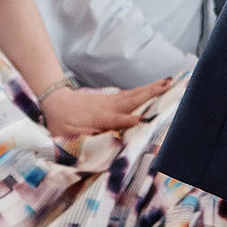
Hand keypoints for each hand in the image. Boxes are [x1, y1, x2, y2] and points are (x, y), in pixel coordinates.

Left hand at [42, 76, 169, 137]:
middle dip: (150, 94)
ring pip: (134, 94)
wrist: (57, 101)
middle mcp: (108, 107)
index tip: (142, 119)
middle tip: (169, 88)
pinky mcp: (111, 98)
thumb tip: (102, 144)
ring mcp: (111, 100)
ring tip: (169, 82)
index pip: (116, 119)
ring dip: (152, 88)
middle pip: (132, 100)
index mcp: (99, 118)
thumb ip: (85, 138)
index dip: (128, 119)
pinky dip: (144, 89)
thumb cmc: (62, 122)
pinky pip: (131, 93)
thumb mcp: (67, 135)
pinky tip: (155, 87)